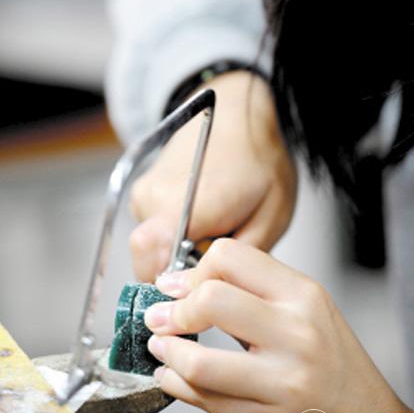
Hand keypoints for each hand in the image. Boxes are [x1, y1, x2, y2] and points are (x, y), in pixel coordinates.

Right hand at [129, 71, 297, 280]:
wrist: (236, 115)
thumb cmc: (259, 160)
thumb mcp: (271, 215)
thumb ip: (240, 260)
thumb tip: (217, 296)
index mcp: (191, 198)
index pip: (151, 252)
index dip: (167, 285)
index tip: (193, 297)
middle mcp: (156, 195)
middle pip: (150, 261)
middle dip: (181, 274)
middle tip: (216, 260)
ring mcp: (144, 193)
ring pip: (151, 251)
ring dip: (178, 255)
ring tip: (214, 232)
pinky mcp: (141, 194)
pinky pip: (152, 233)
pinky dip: (174, 238)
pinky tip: (201, 221)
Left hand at [143, 238, 410, 412]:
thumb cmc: (336, 371)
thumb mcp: (310, 313)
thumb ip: (258, 293)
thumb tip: (190, 282)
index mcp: (304, 296)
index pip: (231, 256)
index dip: (193, 270)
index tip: (176, 285)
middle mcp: (296, 334)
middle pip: (210, 299)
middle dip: (172, 309)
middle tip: (159, 315)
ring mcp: (281, 382)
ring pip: (198, 360)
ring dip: (166, 351)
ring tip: (161, 346)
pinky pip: (202, 399)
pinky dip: (175, 384)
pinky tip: (173, 376)